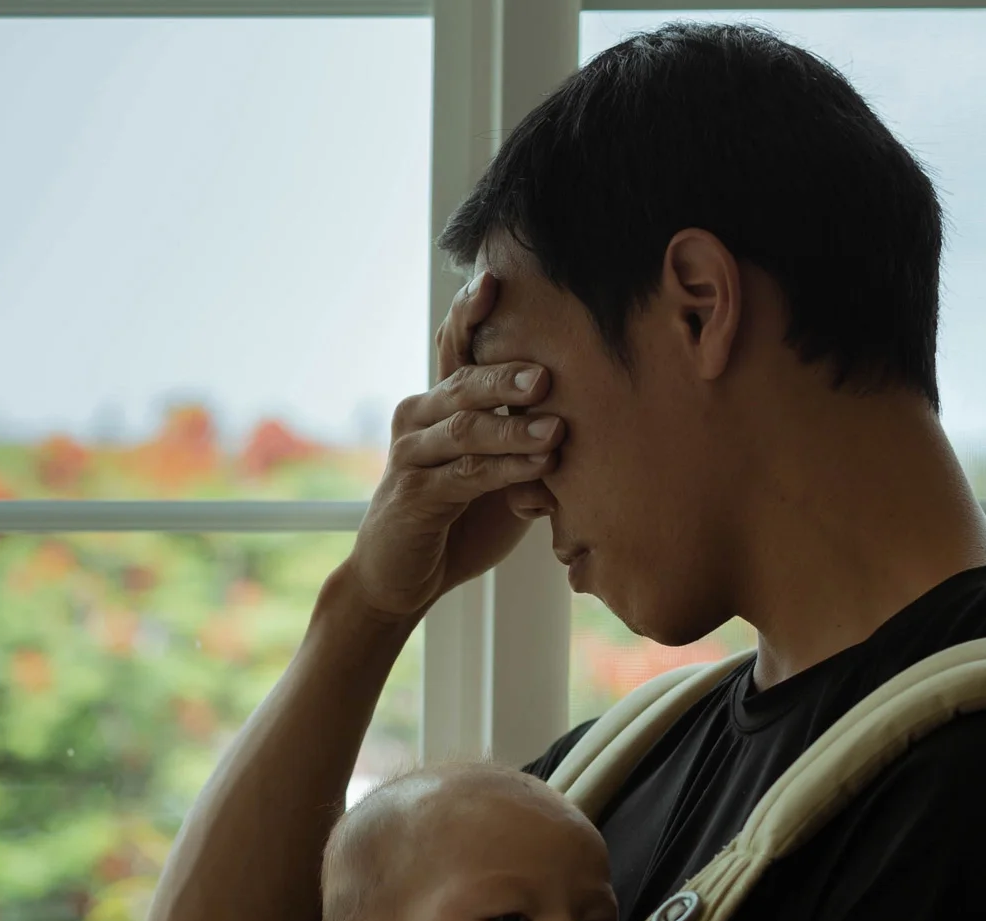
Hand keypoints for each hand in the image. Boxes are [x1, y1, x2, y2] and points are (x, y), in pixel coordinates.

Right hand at [342, 271, 564, 620]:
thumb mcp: (500, 472)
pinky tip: (538, 467)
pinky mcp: (414, 496)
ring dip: (513, 427)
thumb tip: (585, 421)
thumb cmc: (457, 519)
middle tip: (548, 374)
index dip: (472, 312)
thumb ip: (530, 443)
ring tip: (556, 429)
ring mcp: (412, 455)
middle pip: (463, 381)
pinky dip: (504, 470)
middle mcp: (420, 417)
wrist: (400, 576)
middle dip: (506, 373)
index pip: (457, 345)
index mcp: (441, 402)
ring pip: (464, 428)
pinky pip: (463, 475)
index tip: (497, 278)